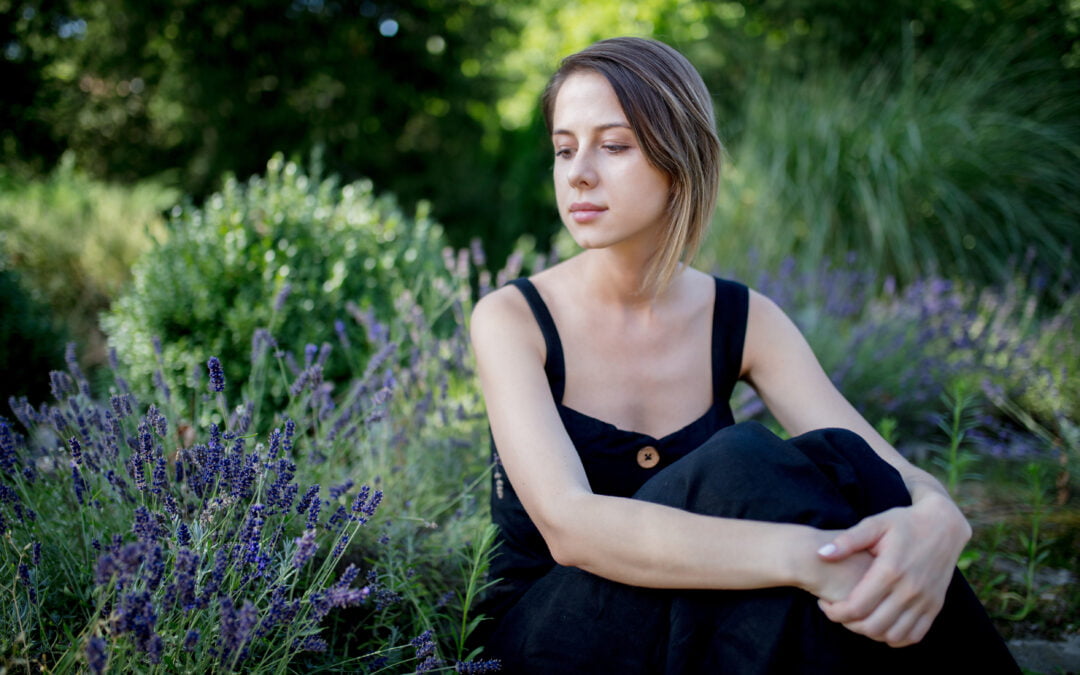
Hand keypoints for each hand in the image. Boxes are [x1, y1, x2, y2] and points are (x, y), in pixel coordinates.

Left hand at [814, 493, 968, 646]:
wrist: (943, 525)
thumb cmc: (903, 523)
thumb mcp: (874, 524)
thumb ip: (847, 541)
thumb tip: (821, 554)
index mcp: (890, 570)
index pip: (856, 607)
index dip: (835, 612)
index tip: (824, 604)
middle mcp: (910, 590)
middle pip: (872, 626)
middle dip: (848, 624)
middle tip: (838, 611)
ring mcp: (925, 601)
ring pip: (893, 636)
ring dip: (870, 633)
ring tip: (857, 617)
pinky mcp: (935, 606)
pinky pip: (914, 636)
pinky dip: (894, 637)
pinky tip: (881, 623)